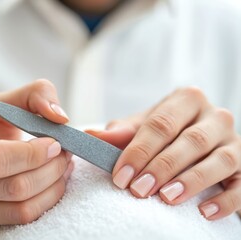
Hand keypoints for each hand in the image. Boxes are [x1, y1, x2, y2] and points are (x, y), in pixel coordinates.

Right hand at [0, 79, 73, 237]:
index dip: (34, 154)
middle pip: (15, 187)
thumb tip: (60, 117)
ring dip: (53, 187)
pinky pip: (21, 221)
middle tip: (65, 154)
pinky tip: (50, 184)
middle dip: (51, 170)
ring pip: (22, 209)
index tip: (55, 142)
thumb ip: (33, 95)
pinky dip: (45, 202)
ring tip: (62, 167)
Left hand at [87, 87, 240, 219]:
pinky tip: (205, 212)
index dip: (139, 150)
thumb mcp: (144, 128)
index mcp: (187, 100)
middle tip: (139, 190)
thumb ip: (122, 133)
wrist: (200, 138)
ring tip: (167, 198)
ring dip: (192, 181)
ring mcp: (234, 140)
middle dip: (162, 167)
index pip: (161, 124)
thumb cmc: (166, 133)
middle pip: (191, 140)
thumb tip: (92, 136)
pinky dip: (227, 200)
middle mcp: (215, 116)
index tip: (121, 176)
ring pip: (220, 159)